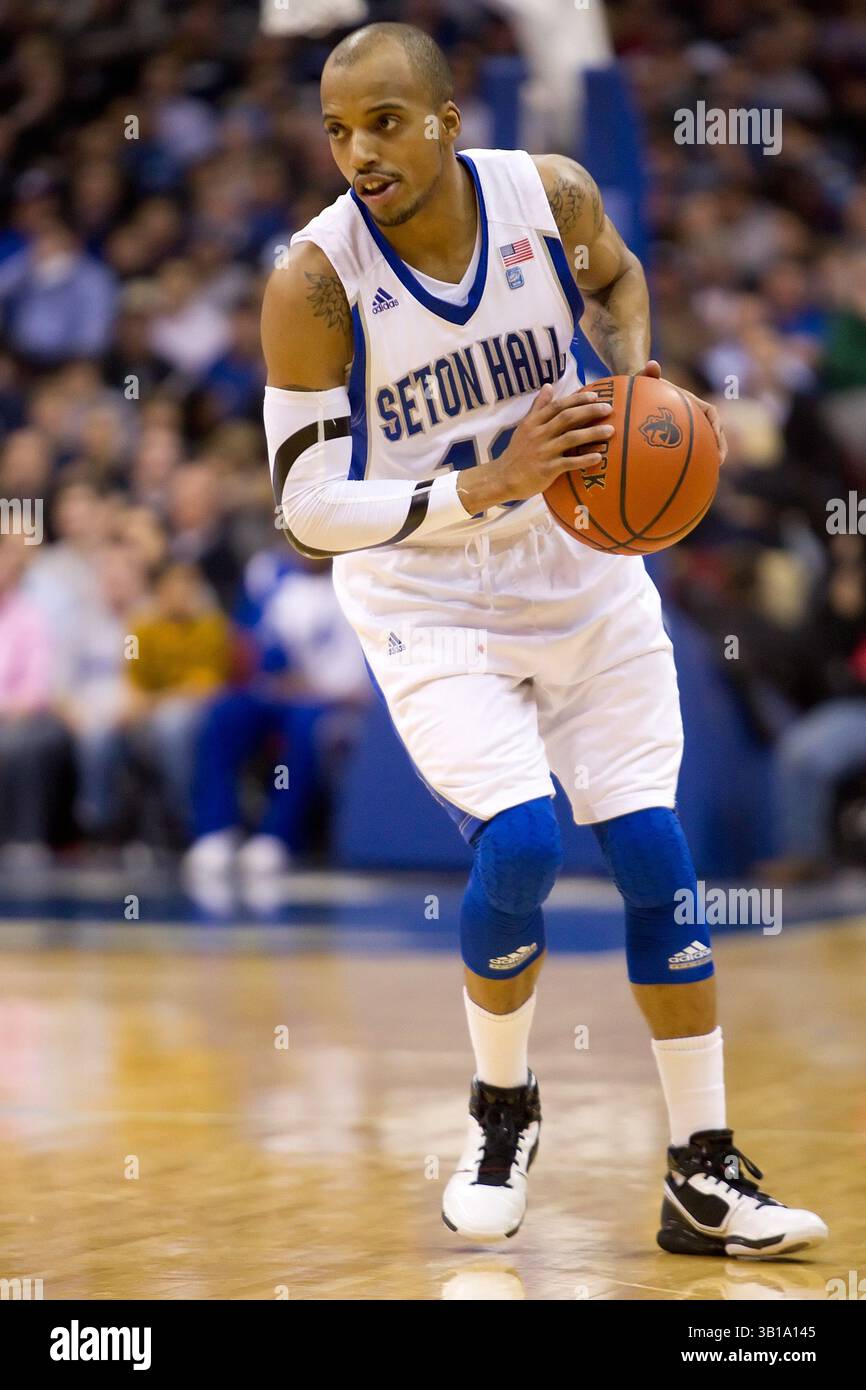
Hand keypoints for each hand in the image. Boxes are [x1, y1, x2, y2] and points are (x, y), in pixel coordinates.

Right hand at [457, 384, 614, 512]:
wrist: (503, 478)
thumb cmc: (518, 452)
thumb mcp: (525, 427)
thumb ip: (538, 407)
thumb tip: (548, 386)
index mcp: (534, 423)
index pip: (558, 406)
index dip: (577, 399)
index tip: (595, 395)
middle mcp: (539, 434)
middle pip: (567, 418)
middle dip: (589, 411)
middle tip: (609, 408)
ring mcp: (543, 452)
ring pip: (571, 438)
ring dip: (592, 433)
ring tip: (611, 431)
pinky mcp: (547, 469)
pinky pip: (569, 462)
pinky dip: (584, 459)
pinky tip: (599, 457)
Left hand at [640, 360, 726, 465]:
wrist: (639, 389)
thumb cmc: (643, 385)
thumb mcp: (645, 379)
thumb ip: (649, 373)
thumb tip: (651, 364)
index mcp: (691, 403)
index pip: (710, 412)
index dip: (716, 423)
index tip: (717, 433)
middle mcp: (694, 416)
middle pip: (714, 431)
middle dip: (720, 445)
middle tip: (719, 460)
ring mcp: (688, 428)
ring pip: (704, 444)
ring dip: (709, 458)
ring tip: (710, 474)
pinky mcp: (679, 439)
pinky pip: (688, 452)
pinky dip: (690, 465)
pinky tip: (684, 480)